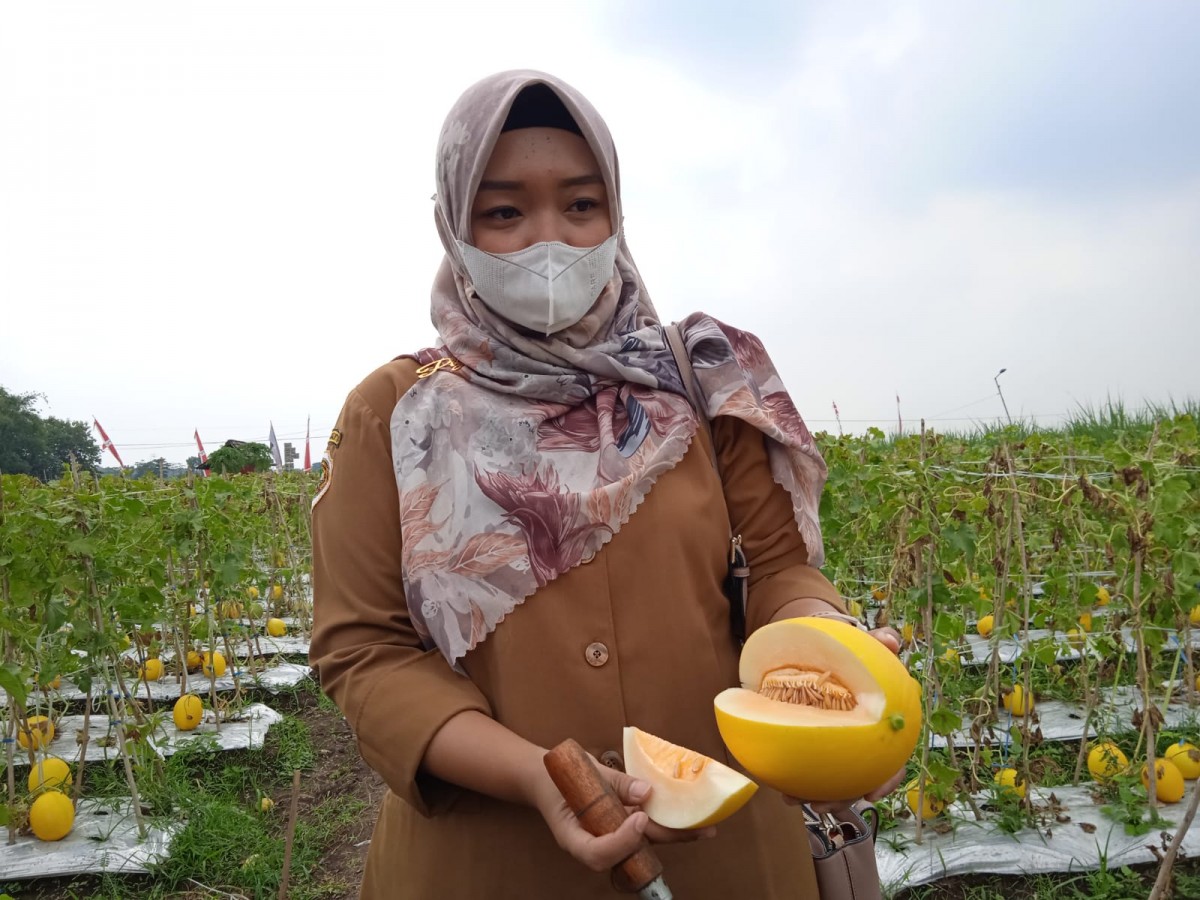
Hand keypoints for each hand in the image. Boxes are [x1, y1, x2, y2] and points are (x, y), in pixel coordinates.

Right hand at [530, 755, 713, 872]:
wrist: (544, 778)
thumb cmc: (558, 776)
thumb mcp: (582, 774)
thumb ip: (614, 783)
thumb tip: (646, 791)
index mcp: (574, 838)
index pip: (598, 854)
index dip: (622, 841)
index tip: (639, 817)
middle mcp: (594, 844)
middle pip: (630, 853)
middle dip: (666, 840)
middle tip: (701, 830)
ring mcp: (607, 837)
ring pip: (641, 844)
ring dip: (672, 834)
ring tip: (704, 827)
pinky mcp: (617, 826)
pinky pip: (641, 830)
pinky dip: (662, 823)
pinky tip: (686, 816)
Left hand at [783, 627, 904, 810]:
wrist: (823, 645)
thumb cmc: (852, 650)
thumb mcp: (865, 644)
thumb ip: (880, 642)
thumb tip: (891, 639)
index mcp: (883, 727)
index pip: (893, 761)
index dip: (887, 781)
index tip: (872, 794)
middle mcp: (863, 743)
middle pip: (859, 780)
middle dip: (841, 798)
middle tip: (820, 806)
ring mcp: (839, 745)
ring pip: (832, 780)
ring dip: (812, 794)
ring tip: (790, 800)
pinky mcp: (815, 741)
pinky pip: (807, 764)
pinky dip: (793, 775)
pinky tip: (775, 781)